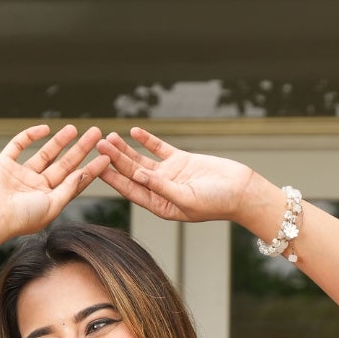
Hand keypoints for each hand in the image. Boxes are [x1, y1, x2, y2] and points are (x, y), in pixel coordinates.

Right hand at [0, 124, 108, 251]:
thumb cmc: (20, 217)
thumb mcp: (52, 206)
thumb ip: (69, 189)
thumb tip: (85, 174)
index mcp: (48, 202)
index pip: (74, 182)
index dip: (91, 169)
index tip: (107, 156)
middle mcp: (36, 189)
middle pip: (63, 165)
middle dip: (80, 149)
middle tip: (96, 133)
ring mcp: (20, 175)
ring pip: (45, 154)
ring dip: (60, 141)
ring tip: (75, 128)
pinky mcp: (4, 164)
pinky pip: (19, 146)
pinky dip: (31, 136)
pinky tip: (45, 129)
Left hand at [95, 128, 262, 224]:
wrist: (241, 190)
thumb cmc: (217, 202)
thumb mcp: (186, 198)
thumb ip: (161, 187)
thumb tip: (137, 176)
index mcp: (160, 206)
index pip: (131, 190)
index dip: (113, 177)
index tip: (97, 166)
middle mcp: (161, 191)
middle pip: (132, 173)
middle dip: (115, 160)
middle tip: (98, 145)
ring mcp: (170, 175)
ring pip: (142, 160)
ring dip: (126, 149)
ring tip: (109, 137)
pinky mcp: (181, 161)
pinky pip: (160, 149)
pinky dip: (147, 140)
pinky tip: (133, 132)